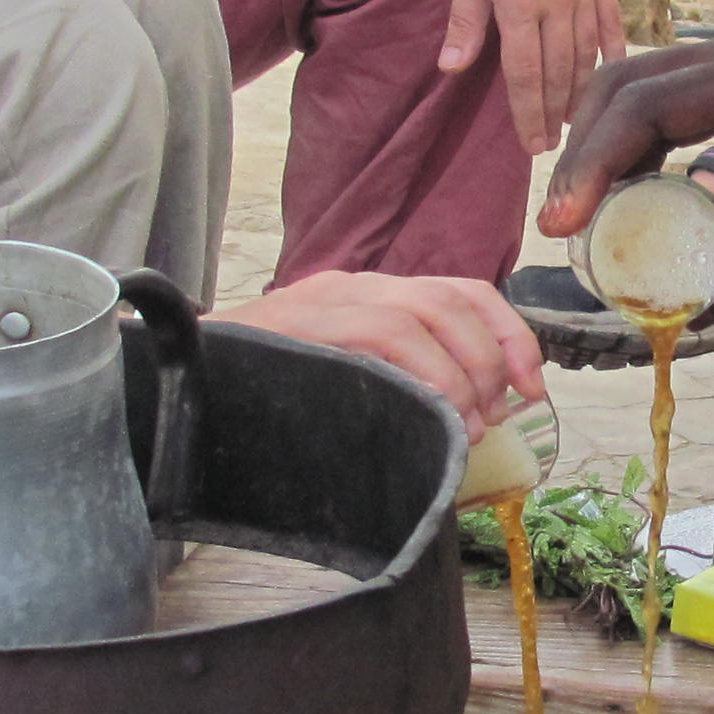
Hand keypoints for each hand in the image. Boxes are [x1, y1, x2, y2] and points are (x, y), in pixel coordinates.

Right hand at [217, 271, 546, 429]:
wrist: (180, 380)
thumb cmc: (263, 396)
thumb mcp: (340, 382)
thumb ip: (394, 386)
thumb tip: (466, 424)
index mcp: (368, 295)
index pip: (460, 291)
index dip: (509, 335)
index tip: (533, 387)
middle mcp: (352, 286)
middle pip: (451, 299)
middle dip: (492, 360)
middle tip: (495, 417)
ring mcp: (324, 300)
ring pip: (422, 313)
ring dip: (461, 374)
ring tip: (466, 426)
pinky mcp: (302, 324)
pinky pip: (381, 336)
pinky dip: (422, 376)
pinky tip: (432, 414)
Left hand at [441, 0, 624, 152]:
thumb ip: (466, 18)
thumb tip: (452, 67)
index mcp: (519, 0)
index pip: (525, 73)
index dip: (527, 113)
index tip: (531, 145)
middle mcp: (557, 1)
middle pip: (557, 73)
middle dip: (553, 114)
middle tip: (551, 148)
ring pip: (586, 55)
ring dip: (579, 92)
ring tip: (574, 122)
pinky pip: (611, 24)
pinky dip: (611, 55)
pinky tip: (608, 77)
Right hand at [542, 32, 713, 309]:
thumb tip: (699, 320)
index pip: (643, 108)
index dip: (593, 165)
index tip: (564, 224)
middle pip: (621, 82)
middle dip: (581, 149)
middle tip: (562, 223)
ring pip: (638, 79)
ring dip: (602, 137)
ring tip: (587, 210)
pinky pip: (668, 90)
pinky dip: (635, 132)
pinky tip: (633, 185)